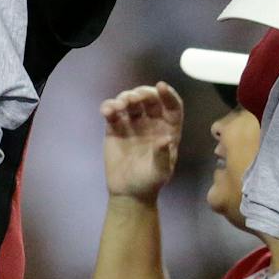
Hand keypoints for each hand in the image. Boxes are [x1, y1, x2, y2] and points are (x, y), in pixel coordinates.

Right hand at [100, 83, 184, 199]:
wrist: (128, 192)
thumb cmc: (150, 182)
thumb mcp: (160, 171)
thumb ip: (162, 156)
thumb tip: (165, 139)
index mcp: (168, 128)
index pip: (172, 106)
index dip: (168, 95)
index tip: (161, 86)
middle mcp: (152, 122)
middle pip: (149, 99)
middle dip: (142, 93)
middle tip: (134, 98)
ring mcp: (132, 123)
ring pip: (130, 102)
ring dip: (125, 98)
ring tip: (119, 106)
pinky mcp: (115, 127)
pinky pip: (112, 112)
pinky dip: (109, 107)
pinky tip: (107, 111)